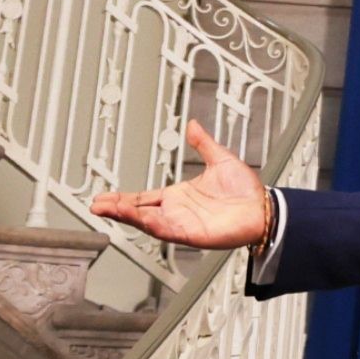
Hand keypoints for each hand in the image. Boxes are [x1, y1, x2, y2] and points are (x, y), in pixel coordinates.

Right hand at [90, 120, 267, 249]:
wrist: (264, 208)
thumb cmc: (246, 191)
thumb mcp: (220, 159)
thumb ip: (203, 143)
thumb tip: (193, 125)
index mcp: (179, 195)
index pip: (143, 197)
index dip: (123, 197)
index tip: (104, 197)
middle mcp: (177, 211)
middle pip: (138, 211)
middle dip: (116, 208)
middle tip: (96, 205)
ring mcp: (182, 223)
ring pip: (147, 221)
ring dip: (126, 215)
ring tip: (106, 209)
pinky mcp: (191, 233)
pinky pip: (165, 229)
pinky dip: (149, 224)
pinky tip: (135, 217)